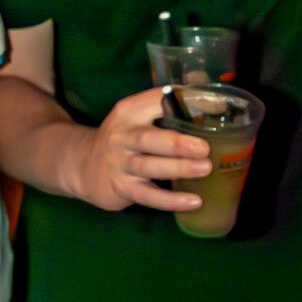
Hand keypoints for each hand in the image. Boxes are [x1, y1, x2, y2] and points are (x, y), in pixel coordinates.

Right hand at [78, 84, 212, 212]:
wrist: (84, 166)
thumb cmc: (124, 139)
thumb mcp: (136, 118)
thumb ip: (167, 109)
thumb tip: (213, 99)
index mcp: (129, 111)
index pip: (156, 101)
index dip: (185, 103)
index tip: (217, 108)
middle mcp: (122, 136)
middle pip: (149, 138)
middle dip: (177, 143)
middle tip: (205, 148)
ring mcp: (120, 163)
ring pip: (149, 166)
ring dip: (178, 168)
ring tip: (205, 168)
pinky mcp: (122, 188)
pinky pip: (148, 195)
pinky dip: (170, 200)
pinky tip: (193, 201)